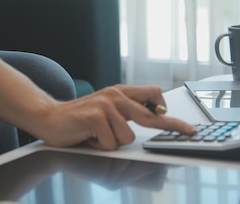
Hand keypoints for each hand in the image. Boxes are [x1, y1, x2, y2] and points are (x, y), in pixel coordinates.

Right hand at [33, 85, 196, 150]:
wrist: (49, 118)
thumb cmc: (80, 120)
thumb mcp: (107, 112)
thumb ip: (127, 113)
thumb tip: (156, 118)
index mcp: (121, 94)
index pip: (153, 95)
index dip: (168, 111)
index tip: (184, 124)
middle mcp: (116, 95)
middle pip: (150, 114)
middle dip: (172, 125)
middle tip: (189, 131)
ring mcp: (106, 104)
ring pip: (127, 137)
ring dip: (112, 143)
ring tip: (96, 136)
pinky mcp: (95, 115)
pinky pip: (110, 142)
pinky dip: (100, 146)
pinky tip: (88, 137)